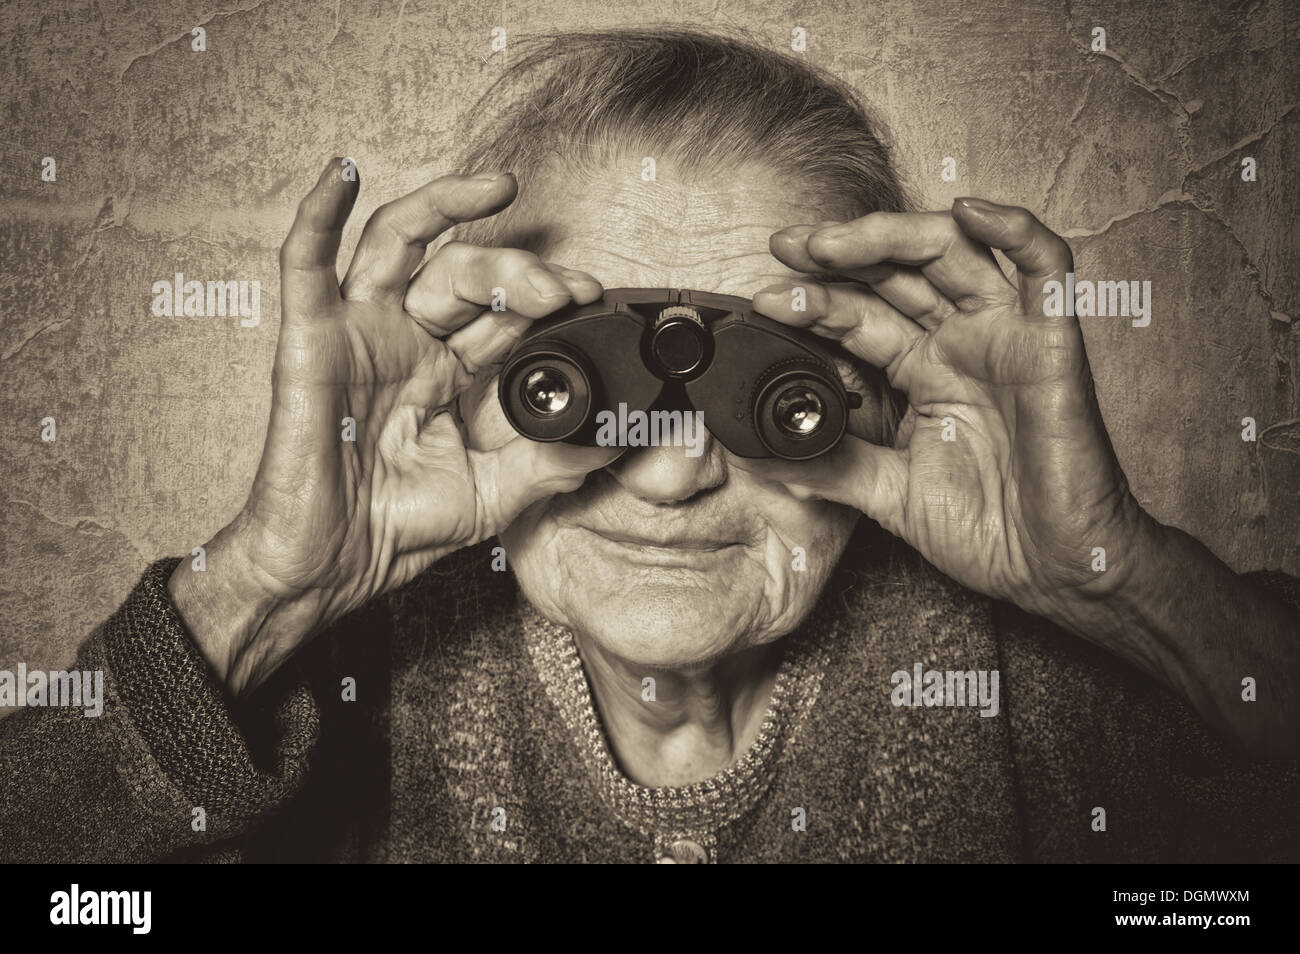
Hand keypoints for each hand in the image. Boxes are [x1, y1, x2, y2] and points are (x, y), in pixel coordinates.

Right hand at [170, 159, 618, 693]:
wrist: (334, 565)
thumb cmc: (399, 528)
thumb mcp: (496, 493)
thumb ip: (553, 463)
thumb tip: (616, 442)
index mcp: (444, 371)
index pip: (501, 311)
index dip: (546, 294)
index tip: (588, 294)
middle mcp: (403, 341)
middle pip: (461, 272)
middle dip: (516, 269)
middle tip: (558, 286)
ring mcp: (357, 334)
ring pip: (399, 245)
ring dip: (445, 207)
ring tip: (496, 188)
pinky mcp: (310, 340)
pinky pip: (304, 263)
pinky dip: (318, 212)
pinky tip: (342, 174)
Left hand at [744, 199, 1148, 635]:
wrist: (1053, 568)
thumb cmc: (987, 530)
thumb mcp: (887, 493)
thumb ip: (829, 465)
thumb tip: (757, 452)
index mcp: (923, 371)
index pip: (861, 317)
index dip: (814, 300)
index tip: (765, 299)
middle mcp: (961, 344)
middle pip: (897, 272)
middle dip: (839, 253)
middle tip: (786, 248)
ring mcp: (1005, 337)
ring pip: (953, 253)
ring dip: (891, 235)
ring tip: (833, 240)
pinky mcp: (1052, 343)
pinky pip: (1047, 267)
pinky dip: (1014, 229)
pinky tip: (971, 212)